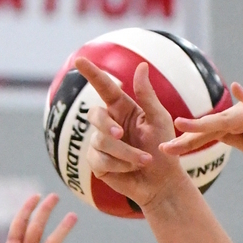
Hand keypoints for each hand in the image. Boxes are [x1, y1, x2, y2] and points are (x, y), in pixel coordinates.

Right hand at [75, 57, 185, 209]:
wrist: (162, 183)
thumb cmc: (163, 150)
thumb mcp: (159, 120)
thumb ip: (148, 95)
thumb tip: (142, 65)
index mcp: (122, 108)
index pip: (103, 87)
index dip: (91, 73)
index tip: (79, 59)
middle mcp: (108, 123)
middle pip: (95, 116)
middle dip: (107, 126)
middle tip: (121, 135)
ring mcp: (100, 144)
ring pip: (101, 142)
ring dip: (125, 153)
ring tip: (144, 161)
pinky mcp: (97, 163)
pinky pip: (100, 160)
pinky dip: (119, 166)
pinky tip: (130, 169)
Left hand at [162, 84, 242, 176]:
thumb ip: (238, 140)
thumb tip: (216, 137)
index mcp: (240, 129)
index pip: (209, 136)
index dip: (187, 144)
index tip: (164, 151)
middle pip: (211, 127)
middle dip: (187, 137)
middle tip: (162, 146)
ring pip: (227, 118)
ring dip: (204, 123)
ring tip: (182, 124)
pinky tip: (237, 88)